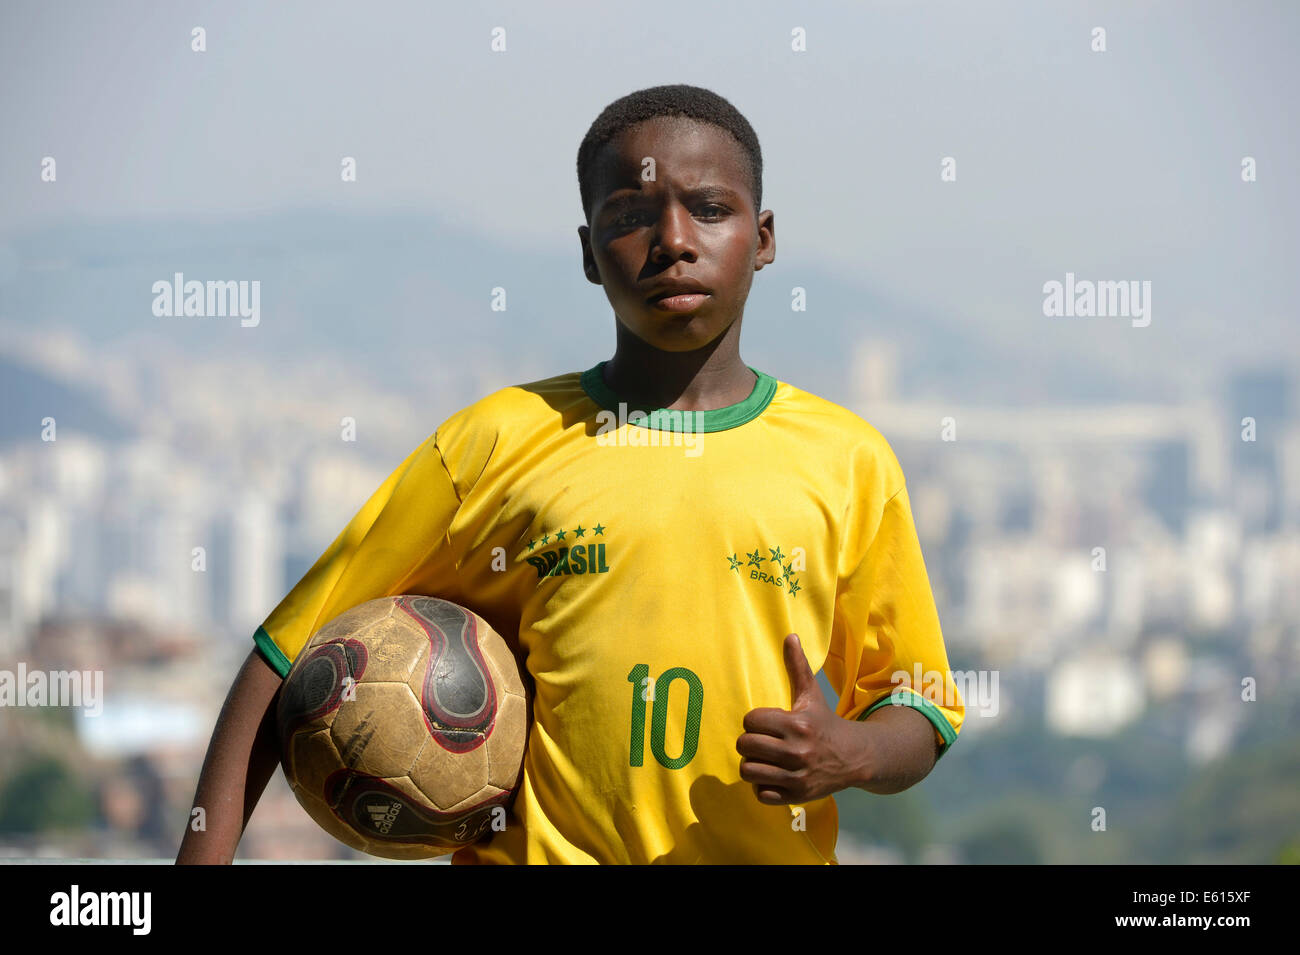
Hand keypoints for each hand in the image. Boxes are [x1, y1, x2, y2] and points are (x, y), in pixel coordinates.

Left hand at [737, 633, 873, 804]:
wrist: (855, 757)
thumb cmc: (825, 723)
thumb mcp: (812, 695)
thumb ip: (798, 667)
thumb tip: (790, 636)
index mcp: (797, 724)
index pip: (751, 721)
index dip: (754, 721)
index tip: (764, 723)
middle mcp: (797, 751)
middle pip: (745, 745)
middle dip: (750, 742)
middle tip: (762, 741)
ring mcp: (797, 776)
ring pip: (748, 771)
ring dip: (753, 765)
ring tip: (764, 759)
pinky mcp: (797, 795)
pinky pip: (761, 794)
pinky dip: (762, 786)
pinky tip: (772, 776)